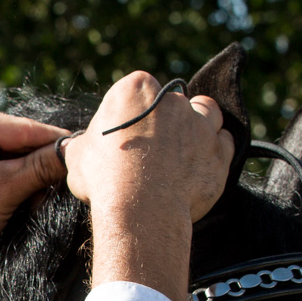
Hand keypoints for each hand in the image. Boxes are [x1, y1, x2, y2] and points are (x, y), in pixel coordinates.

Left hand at [0, 110, 68, 289]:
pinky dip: (4, 182)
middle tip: (55, 189)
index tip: (84, 154)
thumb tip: (75, 152)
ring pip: (2, 155)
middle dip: (35, 165)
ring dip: (22, 177)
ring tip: (32, 201)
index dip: (55, 143)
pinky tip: (16, 200)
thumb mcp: (5, 192)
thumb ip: (42, 167)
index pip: (22, 128)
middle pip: (12, 140)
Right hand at [61, 71, 234, 300]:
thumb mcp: (78, 158)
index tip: (124, 136)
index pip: (136, 91)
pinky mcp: (219, 151)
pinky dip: (214, 152)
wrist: (140, 210)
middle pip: (171, 101)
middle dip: (163, 121)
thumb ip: (84, 146)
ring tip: (180, 151)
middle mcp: (172, 99)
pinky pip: (224, 143)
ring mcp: (200, 124)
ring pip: (206, 112)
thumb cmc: (104, 180)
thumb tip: (79, 148)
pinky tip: (195, 167)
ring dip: (197, 125)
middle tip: (149, 150)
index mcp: (135, 90)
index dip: (130, 114)